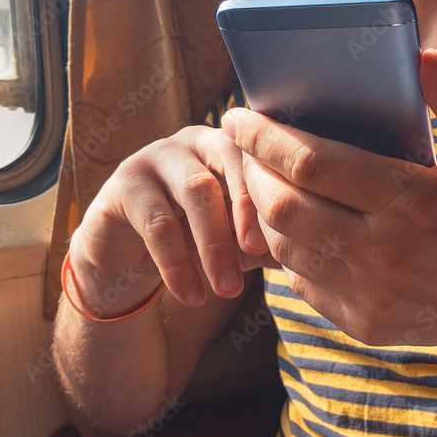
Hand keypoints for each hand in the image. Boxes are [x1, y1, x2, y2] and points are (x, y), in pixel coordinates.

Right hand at [69, 126, 277, 316]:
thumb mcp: (236, 243)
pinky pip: (157, 222)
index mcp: (233, 144)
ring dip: (215, 245)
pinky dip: (178, 264)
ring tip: (228, 290)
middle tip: (258, 256)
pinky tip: (192, 296)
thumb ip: (269, 241)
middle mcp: (196, 139)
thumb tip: (313, 254)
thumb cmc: (194, 242)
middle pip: (230, 161)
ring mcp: (156, 155)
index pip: (261, 154)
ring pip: (195, 189)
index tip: (291, 238)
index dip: (275, 193)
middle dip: (247, 213)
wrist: (127, 256)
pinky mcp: (123, 183)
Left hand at [221, 49, 436, 353]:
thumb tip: (424, 59)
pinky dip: (288, 248)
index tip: (239, 116)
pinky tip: (295, 225)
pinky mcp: (361, 323)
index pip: (313, 164)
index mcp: (415, 202)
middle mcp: (385, 252)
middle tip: (246, 147)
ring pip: (283, 245)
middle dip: (252, 171)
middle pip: (283, 206)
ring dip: (262, 208)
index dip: (265, 137)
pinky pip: (301, 281)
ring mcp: (370, 294)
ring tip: (264, 180)